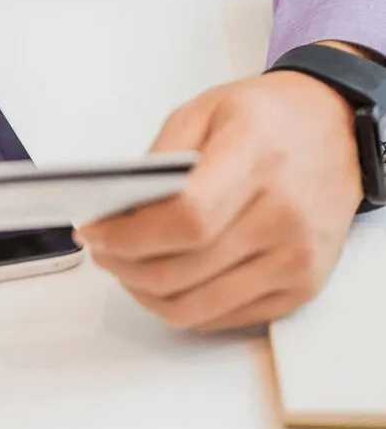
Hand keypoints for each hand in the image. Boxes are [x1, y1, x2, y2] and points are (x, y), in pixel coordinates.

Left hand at [76, 45, 364, 330]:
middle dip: (122, 266)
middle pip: (181, 270)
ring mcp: (296, 258)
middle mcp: (284, 215)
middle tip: (99, 250)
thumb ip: (157, 160)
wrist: (333, 129)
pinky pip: (223, 318)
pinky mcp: (300, 288)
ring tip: (124, 268)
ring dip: (144, 293)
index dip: (127, 235)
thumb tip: (116, 209)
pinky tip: (163, 280)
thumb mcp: (202, 111)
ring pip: (196, 306)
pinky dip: (181, 306)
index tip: (93, 231)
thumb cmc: (268, 118)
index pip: (185, 219)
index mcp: (257, 159)